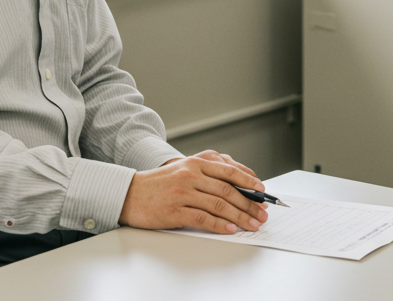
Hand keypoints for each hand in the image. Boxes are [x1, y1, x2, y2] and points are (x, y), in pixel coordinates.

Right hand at [119, 152, 269, 233]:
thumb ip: (208, 173)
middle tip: (261, 213)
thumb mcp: (185, 169)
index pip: (229, 171)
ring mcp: (183, 193)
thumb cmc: (161, 183)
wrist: (131, 193)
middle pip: (228, 190)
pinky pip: (203, 218)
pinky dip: (219, 225)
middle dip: (249, 203)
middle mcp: (191, 175)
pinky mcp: (175, 211)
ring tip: (251, 225)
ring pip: (219, 204)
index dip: (248, 181)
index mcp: (196, 162)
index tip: (262, 191)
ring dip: (239, 217)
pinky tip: (230, 229)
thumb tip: (237, 186)